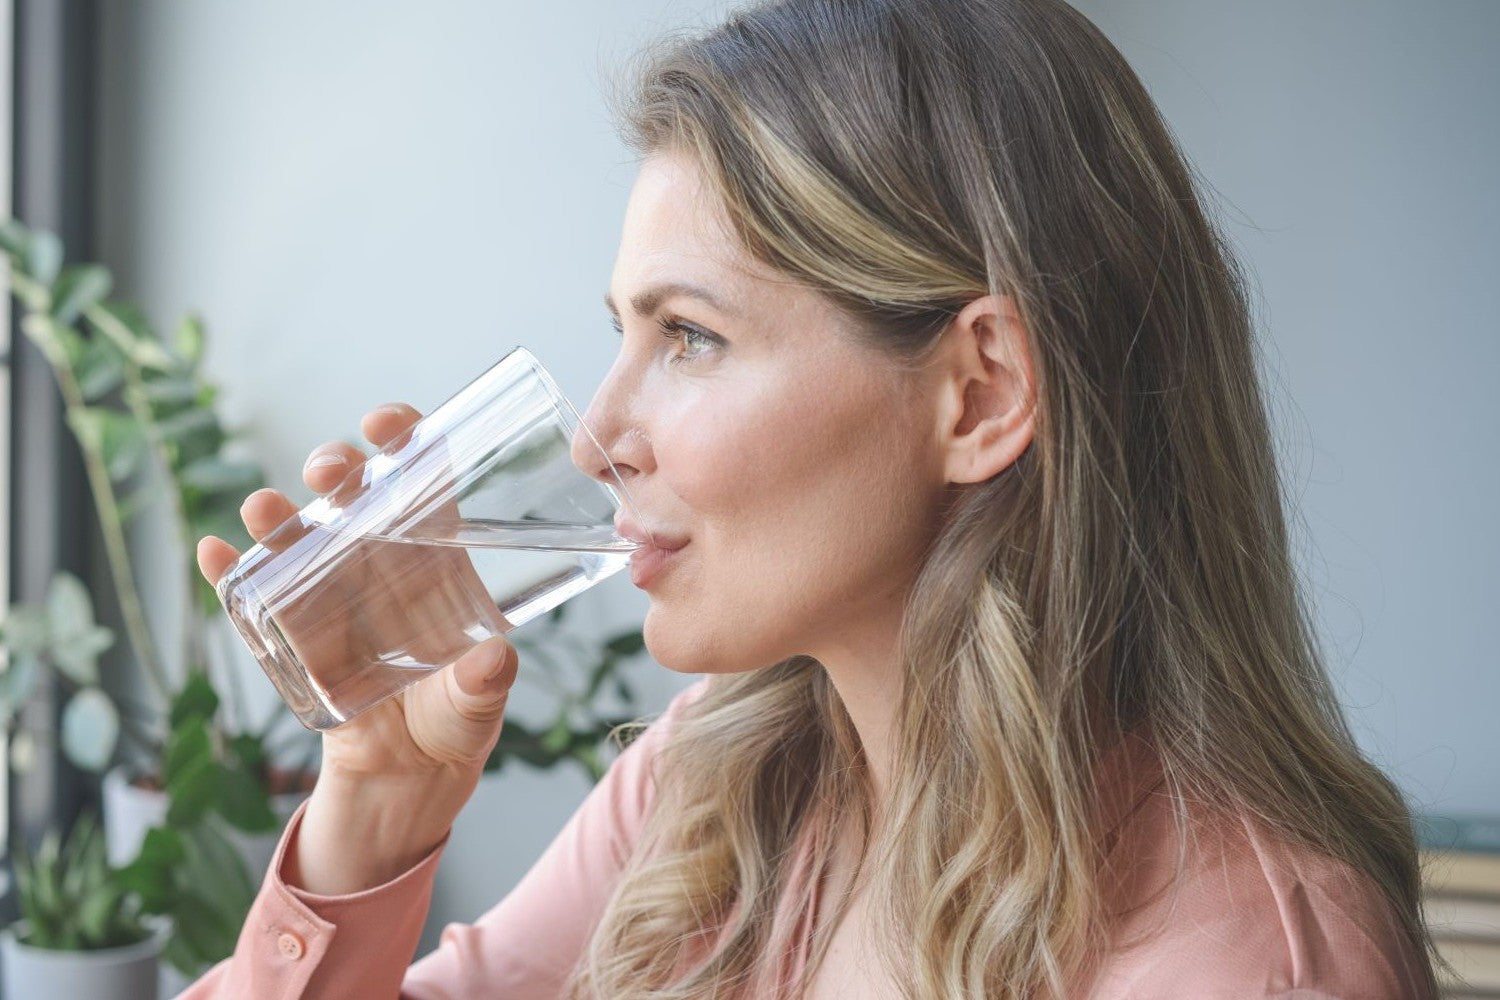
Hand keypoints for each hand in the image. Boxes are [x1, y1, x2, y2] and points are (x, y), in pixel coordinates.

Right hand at [197, 402, 518, 781]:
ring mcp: (329, 592)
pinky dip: (228, 573)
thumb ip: (486, 683)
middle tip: (330, 470)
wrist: (409, 772)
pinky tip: (213, 553)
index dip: (404, 440)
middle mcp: (379, 561)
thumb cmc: (456, 717)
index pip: (420, 480)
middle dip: (334, 468)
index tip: (387, 423)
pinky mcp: (290, 632)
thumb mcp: (478, 701)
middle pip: (352, 495)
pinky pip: (252, 594)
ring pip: (297, 535)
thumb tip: (495, 660)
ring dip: (277, 514)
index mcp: (435, 557)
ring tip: (265, 508)